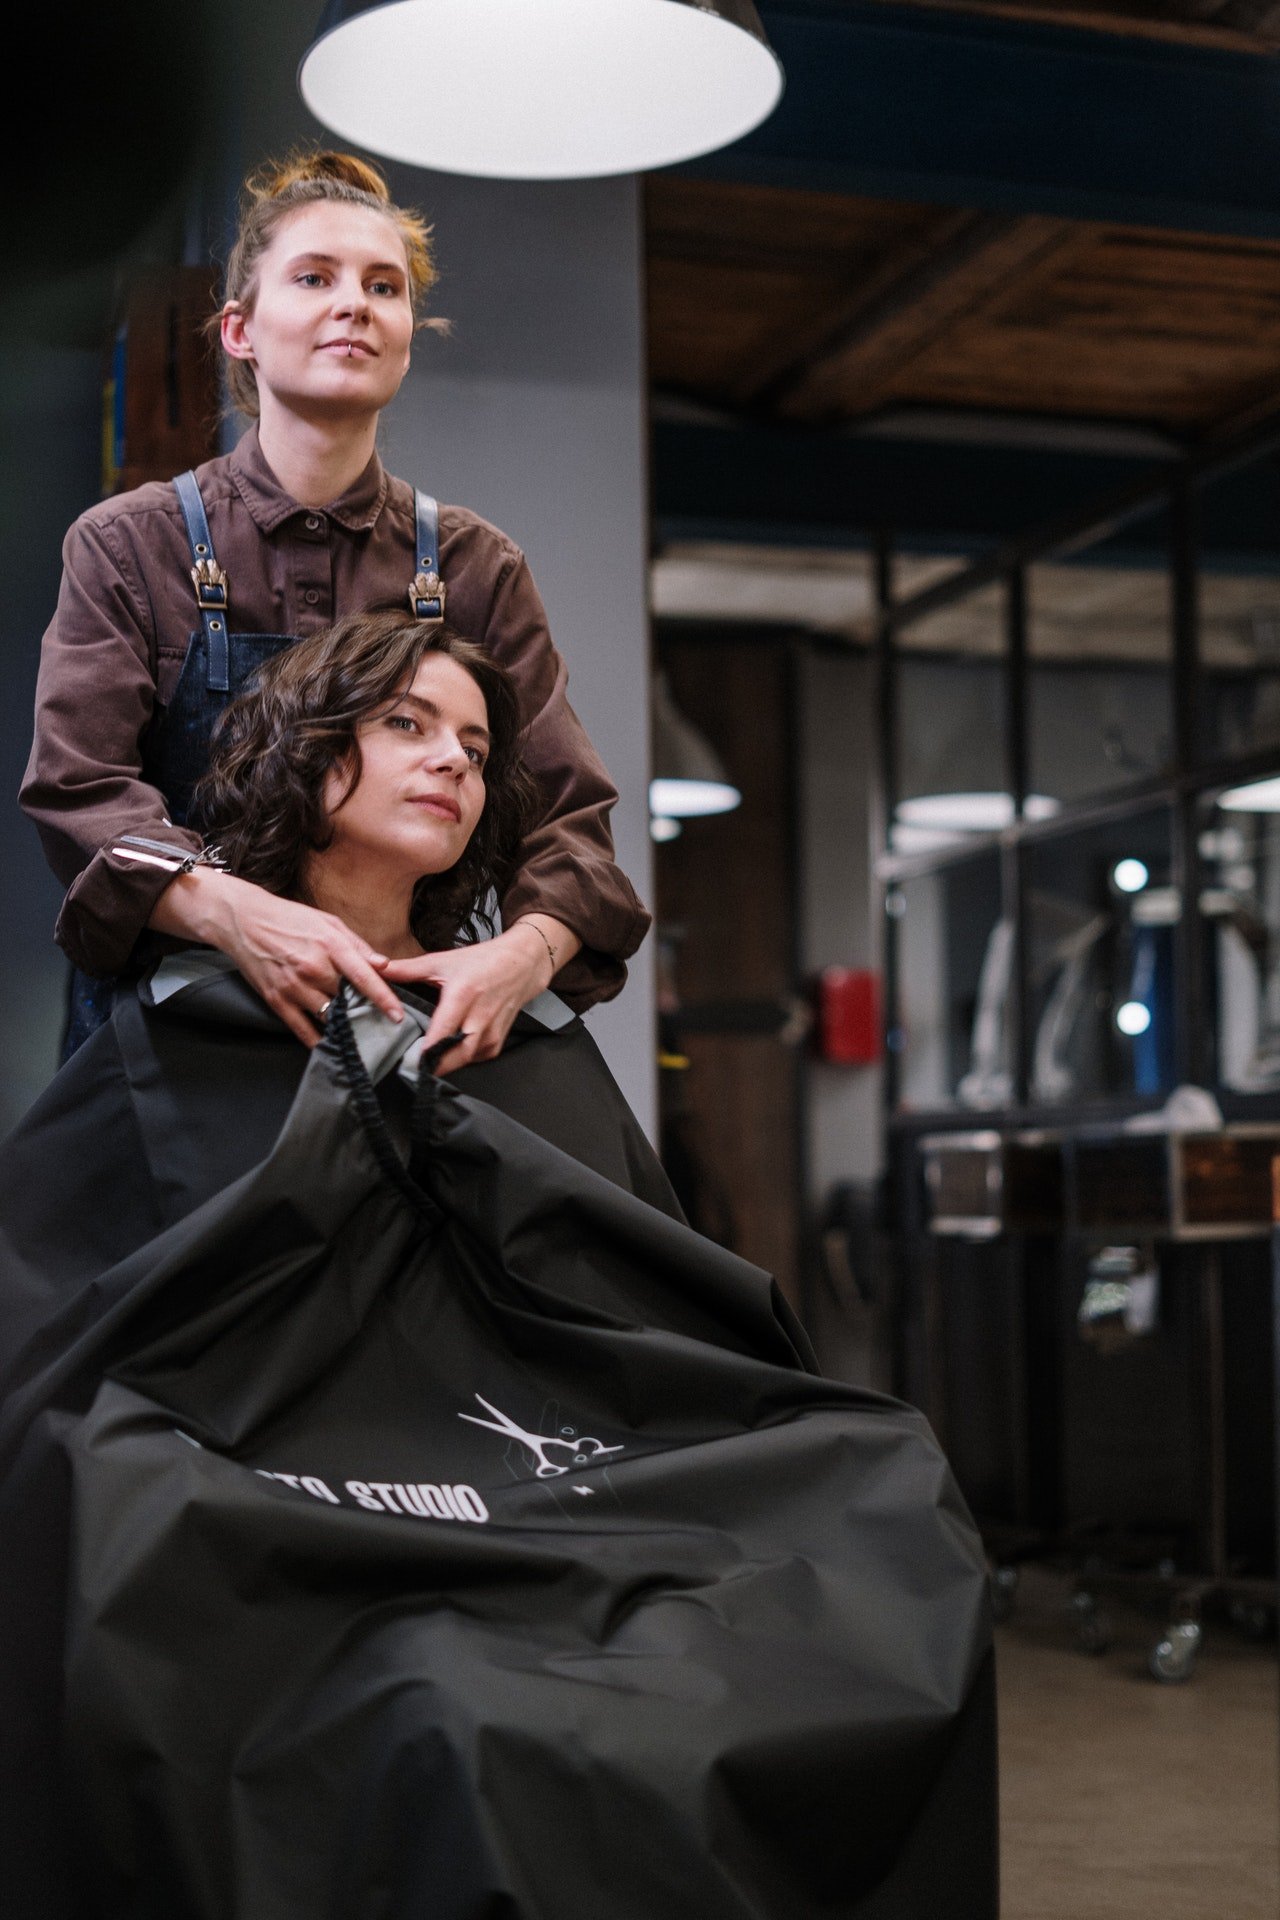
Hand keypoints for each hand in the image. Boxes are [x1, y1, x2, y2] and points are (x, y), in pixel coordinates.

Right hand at [148, 870, 403, 1047]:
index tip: (398, 1016)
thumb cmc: (290, 919)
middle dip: (362, 1011)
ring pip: (328, 1017)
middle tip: (375, 1020)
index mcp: (330, 945)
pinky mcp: (277, 1000)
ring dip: (342, 1026)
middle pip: (347, 1001)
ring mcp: (293, 987)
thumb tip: (383, 964)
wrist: (243, 920)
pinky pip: (302, 1030)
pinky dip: (317, 1040)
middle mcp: (313, 968)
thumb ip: (357, 945)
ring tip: (353, 1029)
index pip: (364, 977)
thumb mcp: (328, 922)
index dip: (383, 998)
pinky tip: (329, 1042)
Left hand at [382, 921, 566, 1074]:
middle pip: (454, 1057)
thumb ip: (407, 969)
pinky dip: (459, 1059)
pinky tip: (447, 1052)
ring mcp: (492, 1033)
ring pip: (464, 1061)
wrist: (521, 964)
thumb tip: (376, 968)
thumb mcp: (442, 961)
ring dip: (445, 1064)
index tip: (406, 1062)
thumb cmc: (481, 962)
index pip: (441, 1034)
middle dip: (432, 1066)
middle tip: (410, 1069)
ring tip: (425, 1063)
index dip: (424, 1053)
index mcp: (463, 995)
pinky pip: (474, 1059)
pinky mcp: (497, 1042)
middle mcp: (480, 1018)